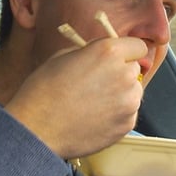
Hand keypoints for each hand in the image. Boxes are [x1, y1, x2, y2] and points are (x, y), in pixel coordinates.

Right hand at [6, 37, 146, 158]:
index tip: (119, 57)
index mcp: (109, 53)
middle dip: (121, 73)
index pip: (138, 46)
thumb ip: (92, 52)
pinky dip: (117, 114)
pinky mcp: (127, 123)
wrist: (37, 129)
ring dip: (120, 94)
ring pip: (133, 92)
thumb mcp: (63, 56)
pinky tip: (94, 116)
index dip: (127, 52)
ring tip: (93, 102)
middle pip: (134, 70)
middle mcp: (124, 75)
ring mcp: (129, 102)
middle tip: (99, 82)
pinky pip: (128, 113)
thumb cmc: (43, 92)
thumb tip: (102, 54)